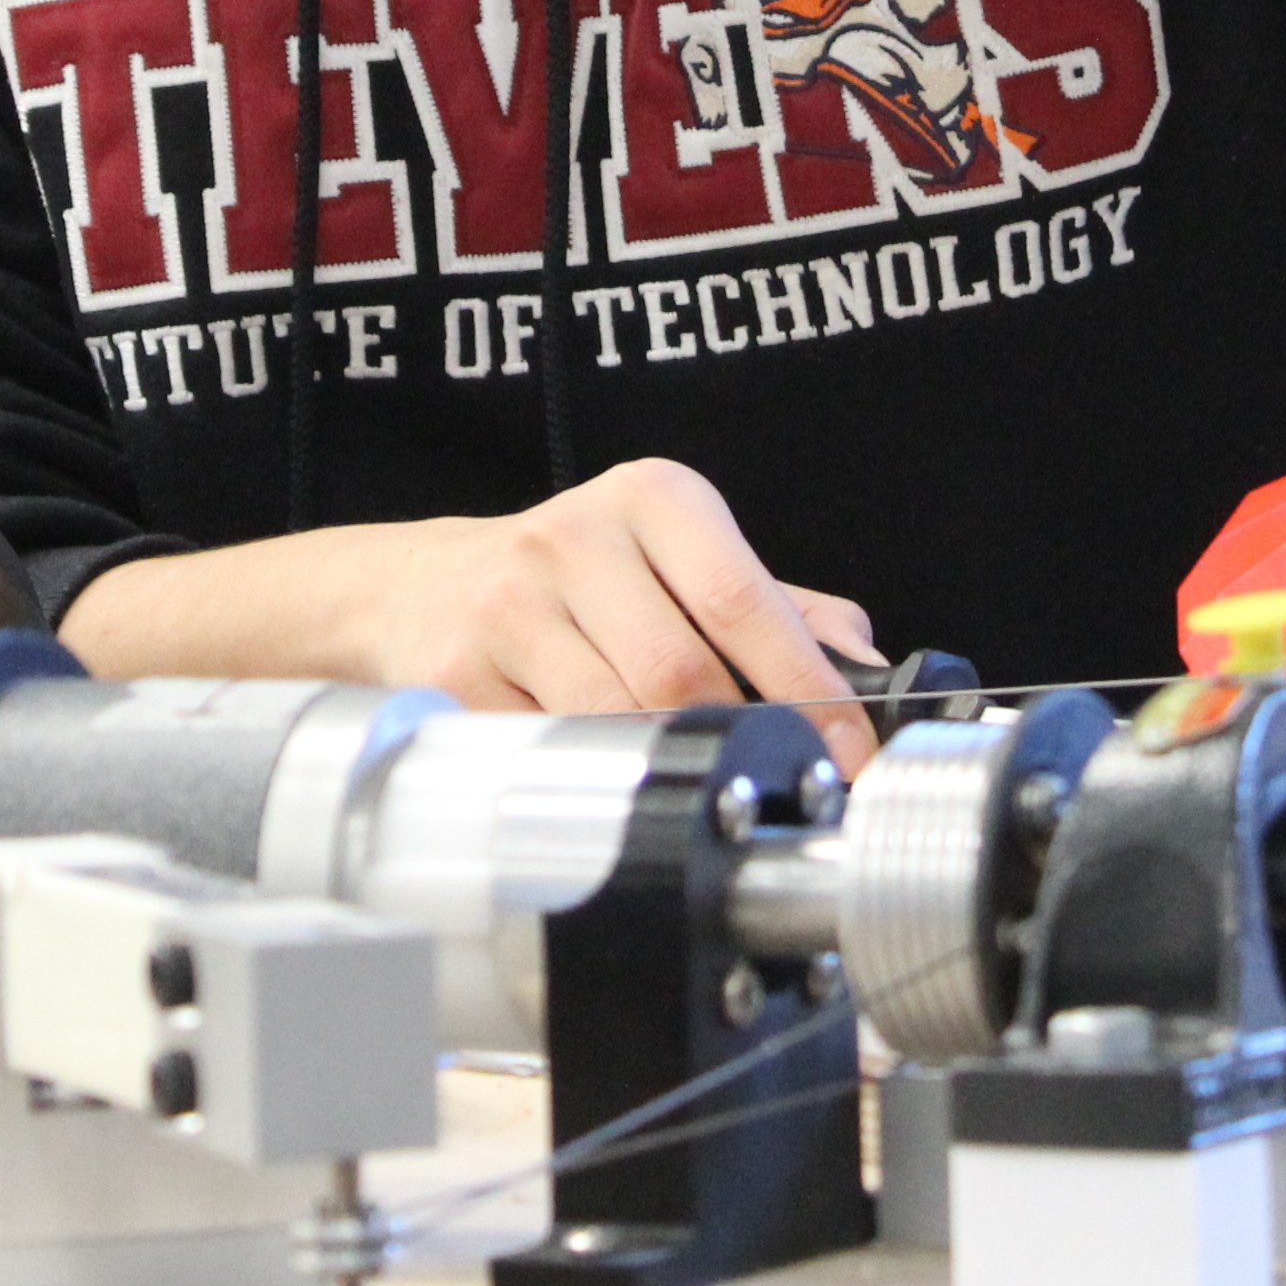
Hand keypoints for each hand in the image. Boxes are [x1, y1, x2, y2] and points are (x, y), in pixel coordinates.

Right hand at [57, 456, 882, 769]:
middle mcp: (576, 535)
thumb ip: (775, 606)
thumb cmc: (571, 581)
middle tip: (769, 788)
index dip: (809, 691)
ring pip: (614, 723)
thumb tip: (869, 661)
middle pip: (681, 675)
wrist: (416, 587)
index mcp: (652, 498)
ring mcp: (508, 604)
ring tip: (680, 783)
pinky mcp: (456, 673)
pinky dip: (586, 780)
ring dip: (659, 769)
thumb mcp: (673, 559)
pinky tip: (595, 778)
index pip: (746, 600)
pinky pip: (548, 753)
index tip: (851, 758)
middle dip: (734, 743)